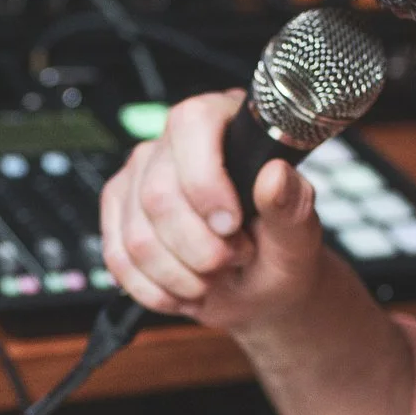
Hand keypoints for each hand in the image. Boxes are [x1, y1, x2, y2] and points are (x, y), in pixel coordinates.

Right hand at [99, 90, 329, 336]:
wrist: (258, 290)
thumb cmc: (278, 253)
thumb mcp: (298, 237)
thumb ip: (292, 206)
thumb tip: (275, 175)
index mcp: (225, 124)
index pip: (193, 125)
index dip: (205, 182)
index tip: (231, 227)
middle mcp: (174, 143)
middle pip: (159, 194)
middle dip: (198, 247)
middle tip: (231, 260)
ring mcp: (138, 175)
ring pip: (138, 235)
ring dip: (179, 275)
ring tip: (211, 277)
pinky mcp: (117, 210)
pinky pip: (119, 257)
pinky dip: (155, 289)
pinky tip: (183, 289)